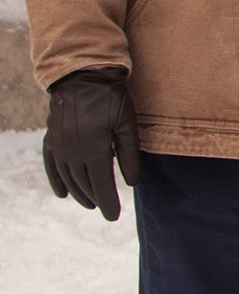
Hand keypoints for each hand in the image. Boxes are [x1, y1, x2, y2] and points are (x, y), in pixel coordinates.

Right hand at [43, 66, 140, 220]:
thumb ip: (129, 155)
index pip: (101, 185)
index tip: (114, 217)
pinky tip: (63, 193)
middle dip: (95, 199)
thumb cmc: (111, 99)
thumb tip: (131, 183)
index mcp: (93, 149)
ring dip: (79, 193)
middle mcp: (72, 152)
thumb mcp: (127, 124)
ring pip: (68, 178)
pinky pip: (51, 166)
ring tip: (90, 203)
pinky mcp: (51, 139)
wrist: (82, 76)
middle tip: (106, 210)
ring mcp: (59, 146)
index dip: (108, 202)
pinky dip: (57, 181)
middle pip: (84, 184)